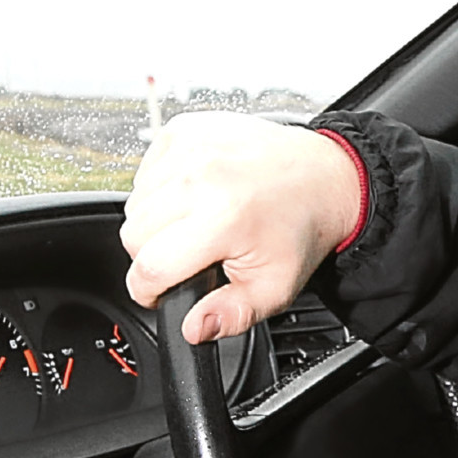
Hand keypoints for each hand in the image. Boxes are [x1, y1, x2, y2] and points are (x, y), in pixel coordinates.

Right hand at [120, 113, 365, 345]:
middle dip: (152, 256)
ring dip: (155, 222)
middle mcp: (202, 177)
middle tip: (188, 257)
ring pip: (135, 204)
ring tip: (194, 225)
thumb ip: (231, 316)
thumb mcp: (274, 287)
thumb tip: (194, 329)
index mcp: (223, 219)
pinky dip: (159, 189)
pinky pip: (145, 173)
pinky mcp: (184, 129)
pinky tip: (193, 196)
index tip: (160, 293)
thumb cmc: (299, 228)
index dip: (147, 291)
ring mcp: (190, 148)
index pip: (149, 266)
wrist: (323, 176)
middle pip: (133, 235)